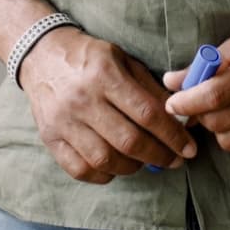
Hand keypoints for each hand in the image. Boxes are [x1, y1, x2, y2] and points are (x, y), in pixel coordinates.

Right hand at [19, 28, 196, 183]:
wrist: (41, 54)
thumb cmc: (89, 57)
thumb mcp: (123, 59)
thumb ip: (149, 88)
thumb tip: (179, 117)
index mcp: (104, 74)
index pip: (147, 113)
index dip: (172, 135)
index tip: (188, 148)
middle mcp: (82, 99)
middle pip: (128, 141)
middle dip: (159, 156)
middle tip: (174, 160)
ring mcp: (63, 121)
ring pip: (105, 160)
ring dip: (133, 167)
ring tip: (145, 161)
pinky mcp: (49, 138)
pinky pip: (80, 169)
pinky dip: (103, 175)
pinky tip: (116, 167)